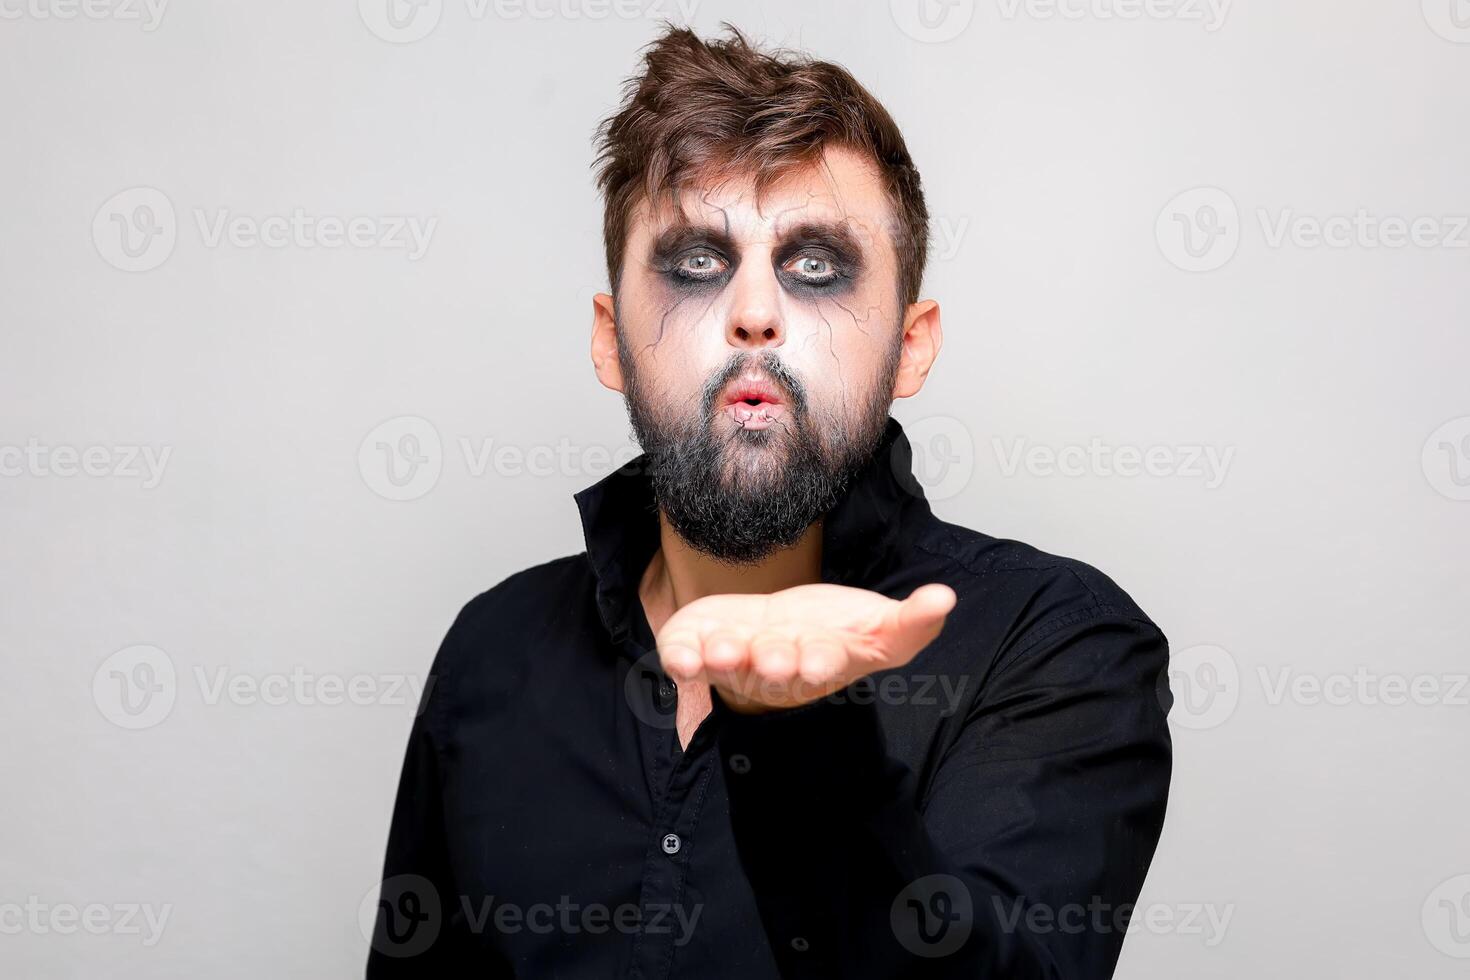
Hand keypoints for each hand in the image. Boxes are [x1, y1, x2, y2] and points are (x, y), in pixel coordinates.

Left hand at [654, 583, 956, 712]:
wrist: (777, 637)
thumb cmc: (830, 633)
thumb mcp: (879, 627)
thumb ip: (913, 620)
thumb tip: (946, 598)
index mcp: (821, 661)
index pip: (824, 664)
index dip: (820, 662)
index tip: (818, 660)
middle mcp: (776, 668)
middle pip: (775, 669)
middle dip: (773, 663)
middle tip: (773, 658)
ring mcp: (736, 661)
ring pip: (726, 666)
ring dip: (722, 658)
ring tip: (724, 648)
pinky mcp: (700, 649)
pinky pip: (684, 659)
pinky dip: (679, 657)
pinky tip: (679, 655)